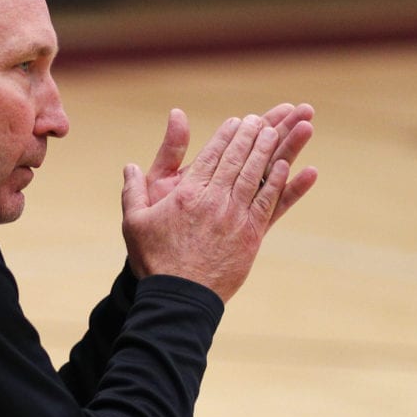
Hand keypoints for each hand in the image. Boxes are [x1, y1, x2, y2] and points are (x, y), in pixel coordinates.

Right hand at [122, 114, 317, 302]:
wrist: (179, 297)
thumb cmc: (154, 261)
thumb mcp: (135, 221)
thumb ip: (133, 190)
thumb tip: (129, 165)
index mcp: (188, 194)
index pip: (211, 155)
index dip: (226, 135)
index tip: (237, 121)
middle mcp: (215, 200)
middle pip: (237, 159)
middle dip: (251, 135)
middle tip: (261, 119)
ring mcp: (236, 217)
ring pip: (256, 175)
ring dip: (268, 150)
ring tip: (277, 131)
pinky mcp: (251, 236)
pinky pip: (269, 203)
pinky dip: (279, 183)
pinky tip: (287, 166)